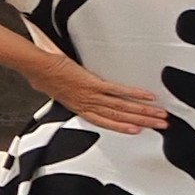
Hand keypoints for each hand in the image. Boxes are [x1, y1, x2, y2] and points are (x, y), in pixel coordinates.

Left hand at [49, 62, 165, 135]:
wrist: (34, 65)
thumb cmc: (40, 72)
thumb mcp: (51, 85)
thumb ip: (61, 86)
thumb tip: (62, 81)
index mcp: (77, 105)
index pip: (104, 120)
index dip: (122, 127)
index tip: (138, 129)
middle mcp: (86, 103)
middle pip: (119, 117)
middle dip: (142, 122)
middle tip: (161, 126)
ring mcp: (91, 95)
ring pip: (122, 108)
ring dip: (144, 112)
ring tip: (160, 116)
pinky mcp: (93, 84)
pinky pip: (118, 91)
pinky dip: (135, 95)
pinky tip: (149, 98)